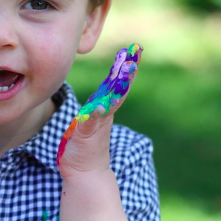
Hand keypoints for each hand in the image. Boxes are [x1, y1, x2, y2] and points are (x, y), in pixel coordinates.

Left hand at [57, 43, 142, 178]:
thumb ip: (95, 106)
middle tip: (136, 53)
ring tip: (125, 71)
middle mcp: (105, 112)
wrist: (85, 172)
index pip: (116, 82)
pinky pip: (90, 120)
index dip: (124, 66)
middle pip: (119, 88)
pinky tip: (98, 105)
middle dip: (127, 71)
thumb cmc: (84, 144)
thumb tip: (99, 92)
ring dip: (118, 87)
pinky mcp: (87, 134)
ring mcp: (97, 122)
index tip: (134, 49)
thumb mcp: (89, 119)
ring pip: (109, 101)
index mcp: (104, 106)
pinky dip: (94, 113)